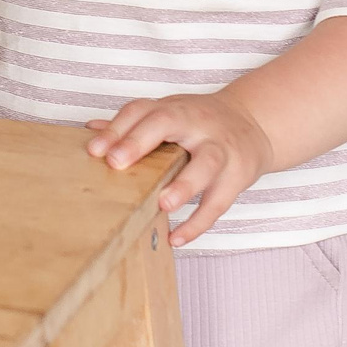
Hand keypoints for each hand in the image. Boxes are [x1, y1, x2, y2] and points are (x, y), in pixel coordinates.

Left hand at [86, 93, 275, 246]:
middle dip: (140, 142)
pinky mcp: (237, 176)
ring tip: (162, 203)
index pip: (143, 111)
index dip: (117, 129)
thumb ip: (135, 124)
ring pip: (205, 163)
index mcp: (176, 108)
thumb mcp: (171, 113)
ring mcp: (221, 149)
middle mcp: (198, 124)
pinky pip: (218, 203)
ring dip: (183, 184)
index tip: (94, 150)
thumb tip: (91, 131)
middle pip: (169, 124)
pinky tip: (176, 238)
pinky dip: (198, 223)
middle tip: (116, 164)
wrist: (255, 123)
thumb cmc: (202, 122)